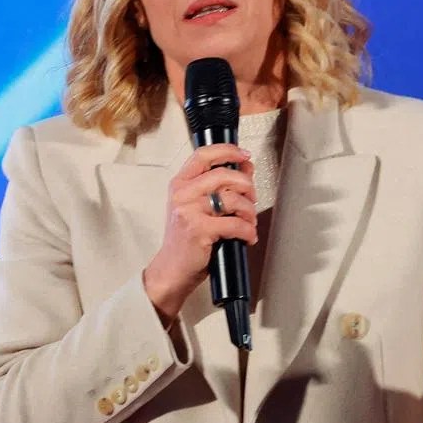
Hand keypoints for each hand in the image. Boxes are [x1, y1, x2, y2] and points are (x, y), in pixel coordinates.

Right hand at [143, 144, 257, 322]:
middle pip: (224, 175)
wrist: (171, 270)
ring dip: (249, 211)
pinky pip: (236, 224)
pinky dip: (248, 231)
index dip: (228, 151)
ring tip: (249, 221)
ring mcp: (189, 211)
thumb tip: (245, 169)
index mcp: (180, 184)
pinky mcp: (199, 229)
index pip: (203, 155)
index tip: (244, 156)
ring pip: (233, 199)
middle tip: (251, 198)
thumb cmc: (184, 241)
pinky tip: (247, 236)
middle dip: (246, 186)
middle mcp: (182, 194)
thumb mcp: (195, 208)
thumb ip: (217, 187)